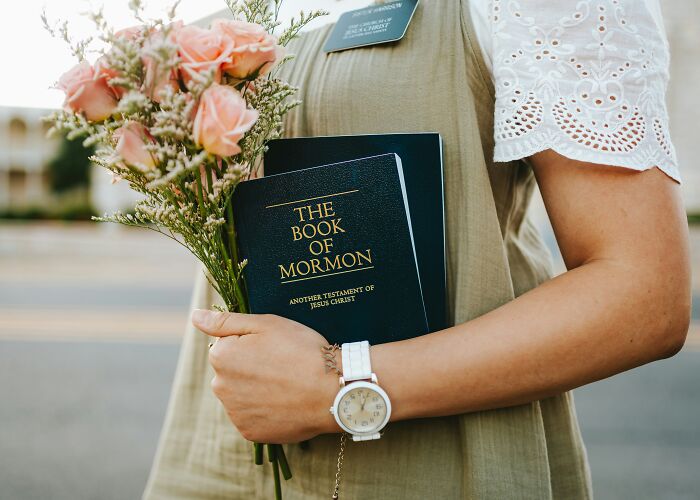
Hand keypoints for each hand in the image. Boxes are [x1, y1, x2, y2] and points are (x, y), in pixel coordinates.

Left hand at [193, 309, 340, 442]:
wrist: (331, 391)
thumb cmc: (301, 350)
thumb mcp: (266, 324)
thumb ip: (225, 321)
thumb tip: (195, 316)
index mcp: (221, 356)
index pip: (227, 345)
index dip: (252, 343)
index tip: (274, 346)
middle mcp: (220, 387)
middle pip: (232, 372)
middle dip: (251, 367)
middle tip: (283, 364)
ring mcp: (235, 413)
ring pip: (242, 395)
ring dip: (257, 390)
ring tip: (287, 384)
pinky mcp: (250, 433)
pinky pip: (253, 417)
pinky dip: (265, 410)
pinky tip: (285, 402)